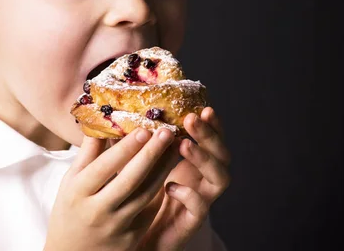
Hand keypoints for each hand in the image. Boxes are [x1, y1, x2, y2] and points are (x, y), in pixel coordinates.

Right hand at [45, 128, 179, 250]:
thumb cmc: (71, 209)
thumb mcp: (71, 180)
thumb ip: (89, 152)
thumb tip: (103, 117)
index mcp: (79, 192)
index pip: (105, 166)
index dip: (126, 148)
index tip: (144, 128)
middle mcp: (98, 210)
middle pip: (130, 179)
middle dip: (151, 154)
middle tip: (167, 132)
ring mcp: (117, 226)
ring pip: (146, 193)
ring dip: (163, 168)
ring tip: (175, 146)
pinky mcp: (132, 237)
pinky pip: (150, 208)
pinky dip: (161, 186)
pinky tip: (169, 167)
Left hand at [138, 107, 230, 250]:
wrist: (136, 236)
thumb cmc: (137, 196)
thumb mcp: (138, 164)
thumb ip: (138, 143)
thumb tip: (121, 113)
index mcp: (193, 162)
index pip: (212, 139)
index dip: (211, 124)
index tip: (202, 107)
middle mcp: (203, 179)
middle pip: (222, 154)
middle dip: (209, 135)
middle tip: (191, 118)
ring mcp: (201, 199)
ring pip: (220, 178)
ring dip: (203, 158)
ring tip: (183, 144)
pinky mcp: (191, 221)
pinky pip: (201, 207)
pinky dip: (189, 194)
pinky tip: (171, 186)